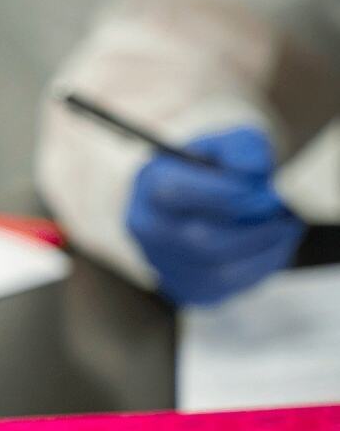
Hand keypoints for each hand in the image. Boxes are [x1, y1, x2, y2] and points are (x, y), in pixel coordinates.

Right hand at [126, 127, 302, 305]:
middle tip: (279, 209)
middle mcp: (146, 228)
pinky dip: (262, 265)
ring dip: (262, 248)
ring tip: (284, 225)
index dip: (225, 195)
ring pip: (219, 269)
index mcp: (149, 184)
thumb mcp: (232, 142)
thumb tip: (252, 172)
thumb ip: (243, 148)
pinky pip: (231, 286)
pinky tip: (275, 244)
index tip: (264, 191)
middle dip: (251, 225)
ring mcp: (164, 263)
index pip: (175, 193)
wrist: (213, 198)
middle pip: (199, 239)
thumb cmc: (220, 168)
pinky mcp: (188, 288)